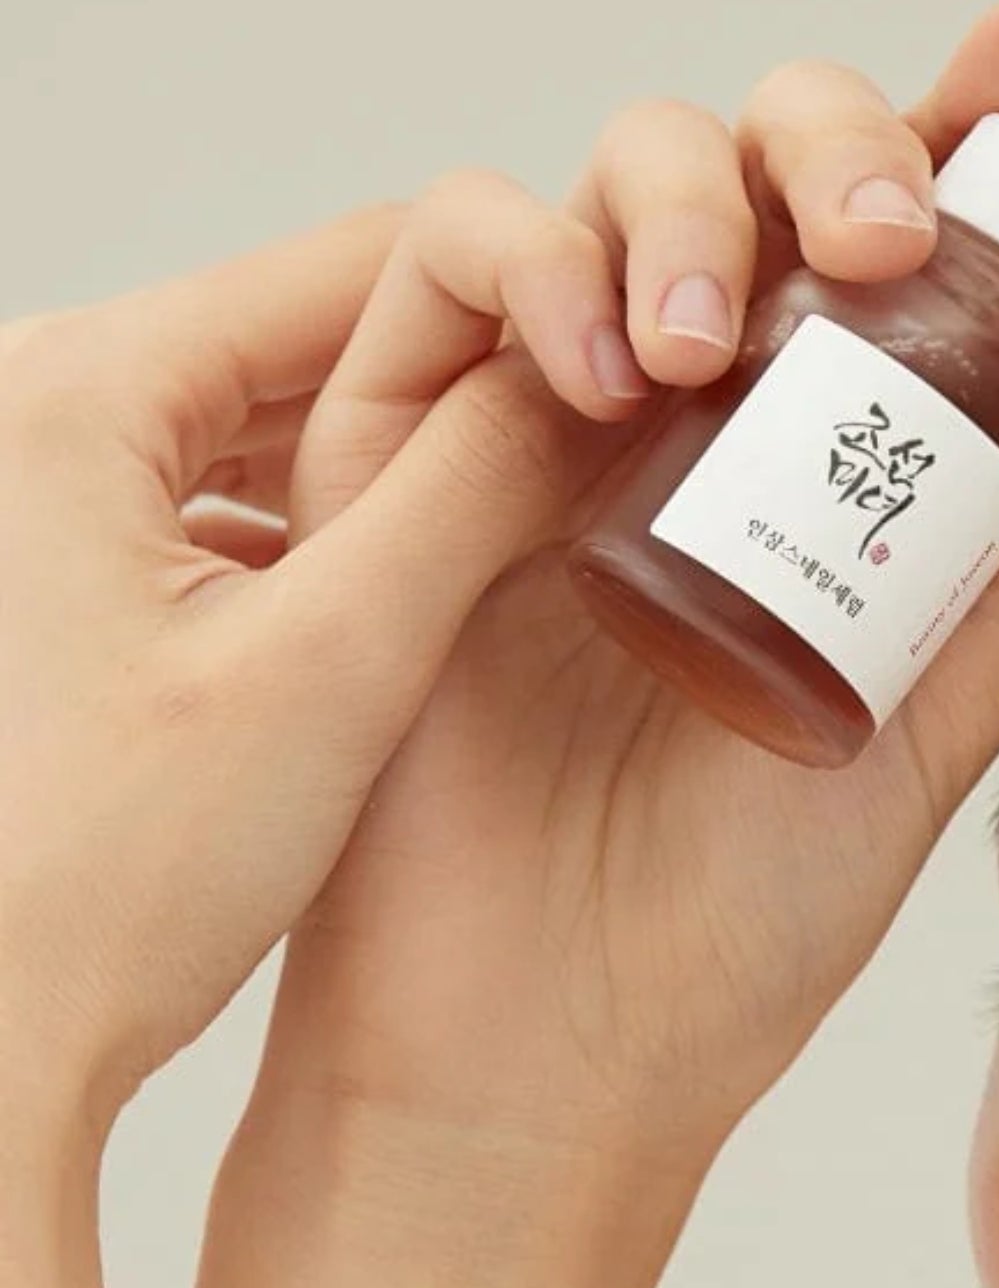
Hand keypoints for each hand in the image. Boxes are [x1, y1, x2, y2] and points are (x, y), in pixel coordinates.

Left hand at [0, 208, 586, 1145]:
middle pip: (329, 328)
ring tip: (554, 507)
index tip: (645, 360)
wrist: (0, 1025)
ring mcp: (60, 488)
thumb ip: (468, 496)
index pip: (364, 261)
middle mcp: (50, 408)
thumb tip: (589, 373)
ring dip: (426, 452)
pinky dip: (356, 521)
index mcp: (84, 391)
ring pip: (299, 413)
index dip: (534, 291)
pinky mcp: (83, 567)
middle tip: (622, 435)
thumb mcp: (336, 666)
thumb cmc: (115, 875)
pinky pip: (254, 494)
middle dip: (485, 374)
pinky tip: (440, 584)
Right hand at [255, 0, 998, 1168]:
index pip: (910, 253)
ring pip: (618, 177)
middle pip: (768, 170)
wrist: (560, 1055)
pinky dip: (527, 258)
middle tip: (891, 237)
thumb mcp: (942, 713)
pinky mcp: (410, 440)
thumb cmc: (739, 917)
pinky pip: (450, 254)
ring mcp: (561, 422)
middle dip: (836, 141)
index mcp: (841, 472)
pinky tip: (603, 371)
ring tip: (720, 347)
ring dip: (688, 200)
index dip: (973, 127)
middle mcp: (710, 424)